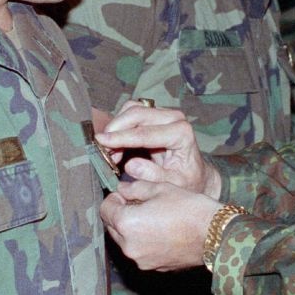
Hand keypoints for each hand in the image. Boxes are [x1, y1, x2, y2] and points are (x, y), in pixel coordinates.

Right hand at [98, 101, 219, 196]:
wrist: (195, 174)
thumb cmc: (186, 181)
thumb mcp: (173, 185)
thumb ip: (153, 176)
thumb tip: (130, 165)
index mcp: (181, 133)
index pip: (144, 133)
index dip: (120, 138)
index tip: (101, 142)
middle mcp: (174, 118)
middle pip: (136, 114)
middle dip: (115, 129)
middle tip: (100, 148)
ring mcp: (165, 113)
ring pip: (132, 109)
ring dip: (115, 127)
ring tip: (108, 151)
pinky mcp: (155, 114)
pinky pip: (131, 112)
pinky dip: (119, 126)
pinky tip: (114, 146)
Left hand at [101, 180, 216, 270]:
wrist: (215, 235)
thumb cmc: (189, 209)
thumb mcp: (161, 188)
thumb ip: (135, 188)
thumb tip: (122, 189)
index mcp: (127, 224)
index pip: (105, 210)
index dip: (114, 199)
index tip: (125, 194)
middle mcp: (129, 246)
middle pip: (113, 228)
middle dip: (121, 215)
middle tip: (139, 204)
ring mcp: (141, 260)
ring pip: (126, 242)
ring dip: (132, 230)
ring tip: (153, 218)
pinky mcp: (154, 268)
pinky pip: (141, 252)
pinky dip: (145, 242)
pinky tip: (162, 232)